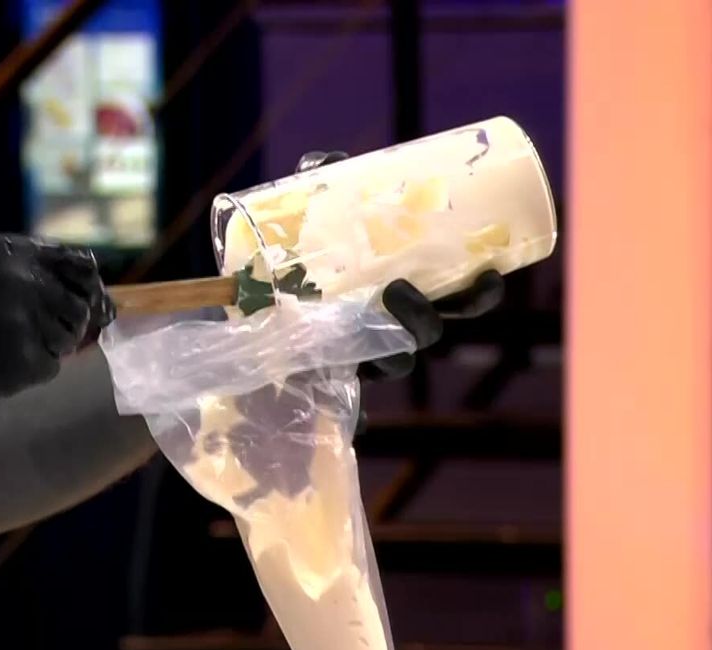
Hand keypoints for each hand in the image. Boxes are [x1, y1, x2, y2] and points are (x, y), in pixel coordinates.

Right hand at [0, 234, 110, 428]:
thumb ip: (23, 269)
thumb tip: (86, 286)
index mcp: (9, 251)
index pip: (78, 264)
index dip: (82, 287)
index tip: (75, 304)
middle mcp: (22, 280)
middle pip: (80, 303)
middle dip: (66, 322)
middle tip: (33, 336)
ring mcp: (25, 321)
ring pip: (69, 337)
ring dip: (49, 347)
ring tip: (6, 349)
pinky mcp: (24, 361)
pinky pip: (50, 367)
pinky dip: (30, 371)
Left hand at [294, 150, 505, 381]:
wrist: (251, 305)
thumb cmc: (297, 259)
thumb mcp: (311, 220)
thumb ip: (321, 186)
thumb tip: (330, 158)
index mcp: (407, 293)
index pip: (460, 299)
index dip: (482, 293)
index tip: (490, 272)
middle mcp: (391, 326)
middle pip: (434, 330)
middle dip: (441, 314)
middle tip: (415, 286)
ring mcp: (362, 354)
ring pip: (400, 360)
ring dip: (401, 337)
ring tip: (387, 297)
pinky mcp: (330, 373)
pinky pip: (355, 395)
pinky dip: (364, 400)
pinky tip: (360, 398)